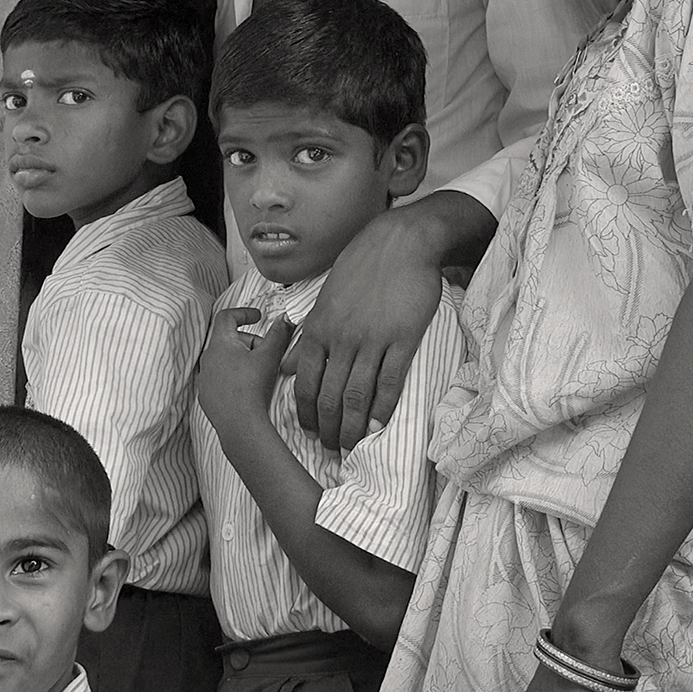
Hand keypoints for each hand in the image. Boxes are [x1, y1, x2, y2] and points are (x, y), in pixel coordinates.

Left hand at [197, 308, 292, 439]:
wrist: (240, 424)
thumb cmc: (252, 388)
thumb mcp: (269, 356)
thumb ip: (278, 334)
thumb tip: (285, 319)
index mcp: (219, 344)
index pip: (226, 316)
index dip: (244, 313)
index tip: (257, 317)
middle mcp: (207, 358)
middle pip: (229, 340)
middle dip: (249, 342)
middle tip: (267, 354)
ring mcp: (204, 378)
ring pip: (224, 360)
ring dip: (241, 361)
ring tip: (258, 373)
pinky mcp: (205, 396)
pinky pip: (219, 379)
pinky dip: (233, 378)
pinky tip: (247, 389)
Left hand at [282, 206, 450, 449]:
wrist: (399, 242)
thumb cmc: (360, 268)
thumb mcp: (326, 299)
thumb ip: (309, 336)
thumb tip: (290, 366)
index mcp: (319, 328)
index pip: (306, 382)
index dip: (307, 412)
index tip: (311, 431)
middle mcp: (341, 337)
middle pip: (330, 395)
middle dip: (329, 428)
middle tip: (332, 449)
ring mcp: (372, 339)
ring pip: (357, 394)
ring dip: (353, 427)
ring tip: (353, 447)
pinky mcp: (402, 338)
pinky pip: (390, 380)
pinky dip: (383, 407)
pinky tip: (379, 425)